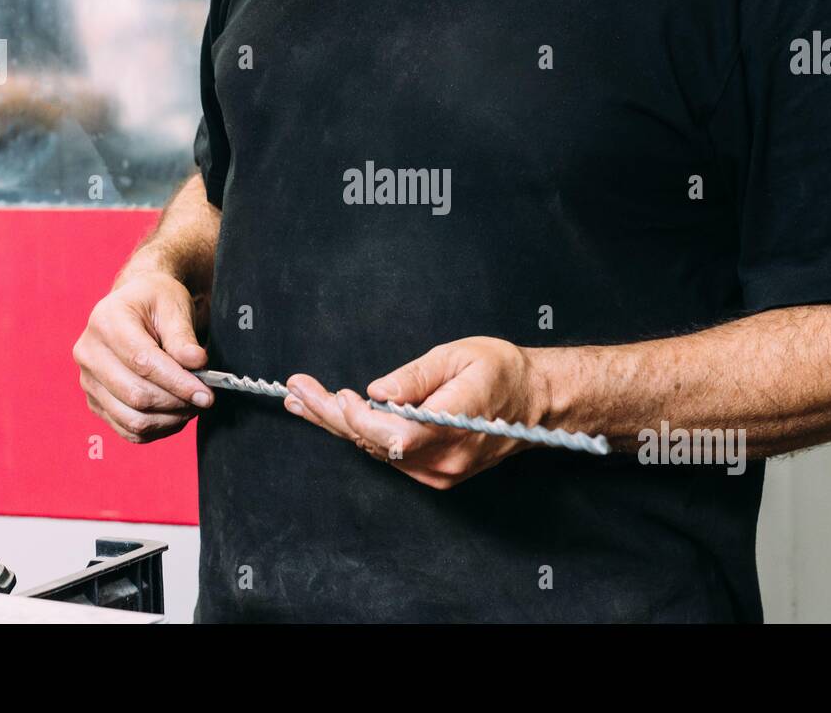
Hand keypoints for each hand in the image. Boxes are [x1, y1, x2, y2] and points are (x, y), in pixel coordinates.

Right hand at [74, 270, 213, 442]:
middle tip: (205, 398)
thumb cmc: (156, 302)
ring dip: (169, 419)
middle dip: (177, 402)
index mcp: (106, 321)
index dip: (178, 382)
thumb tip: (196, 364)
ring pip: (132, 419)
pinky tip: (175, 413)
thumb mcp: (174, 306)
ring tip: (192, 405)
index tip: (207, 393)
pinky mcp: (95, 402)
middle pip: (135, 395)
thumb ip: (183, 337)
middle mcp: (89, 353)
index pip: (143, 362)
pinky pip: (128, 430)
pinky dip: (157, 429)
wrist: (136, 307)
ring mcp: (88, 381)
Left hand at [283, 337, 552, 488]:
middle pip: (377, 442)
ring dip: (338, 423)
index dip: (362, 418)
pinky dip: (359, 433)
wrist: (534, 402)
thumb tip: (376, 392)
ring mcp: (440, 470)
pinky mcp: (434, 473)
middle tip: (296, 390)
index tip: (338, 394)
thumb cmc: (501, 372)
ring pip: (376, 449)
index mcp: (457, 422)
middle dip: (331, 414)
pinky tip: (332, 415)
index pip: (398, 433)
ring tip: (301, 397)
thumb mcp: (459, 356)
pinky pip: (387, 454)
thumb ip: (416, 377)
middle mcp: (446, 456)